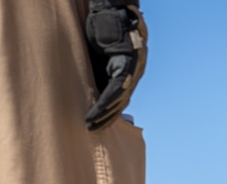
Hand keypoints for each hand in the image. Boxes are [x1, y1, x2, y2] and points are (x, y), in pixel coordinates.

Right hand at [84, 0, 147, 129]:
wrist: (109, 9)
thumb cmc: (103, 31)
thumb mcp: (100, 57)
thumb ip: (99, 74)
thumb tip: (93, 94)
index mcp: (130, 73)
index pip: (121, 98)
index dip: (110, 114)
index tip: (98, 125)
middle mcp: (135, 72)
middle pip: (123, 102)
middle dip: (108, 118)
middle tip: (93, 130)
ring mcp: (132, 67)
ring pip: (120, 98)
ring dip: (105, 113)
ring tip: (91, 123)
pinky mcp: (125, 61)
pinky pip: (116, 87)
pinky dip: (106, 100)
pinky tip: (97, 110)